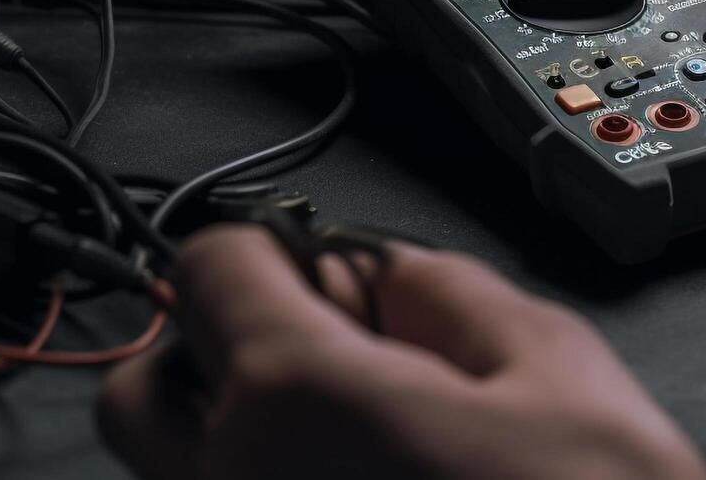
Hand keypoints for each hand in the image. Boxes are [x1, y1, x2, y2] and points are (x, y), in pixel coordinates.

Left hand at [97, 226, 705, 479]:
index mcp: (295, 399)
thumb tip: (396, 274)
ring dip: (242, 434)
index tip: (329, 270)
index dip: (272, 248)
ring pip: (179, 474)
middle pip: (146, 388)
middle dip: (218, 349)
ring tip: (359, 440)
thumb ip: (453, 293)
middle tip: (326, 355)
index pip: (207, 267)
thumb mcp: (559, 370)